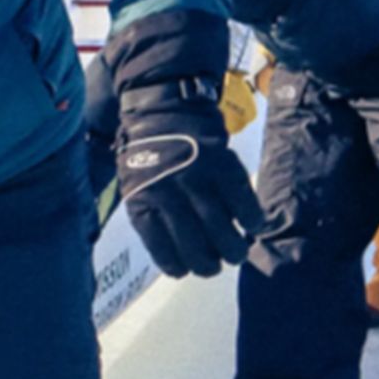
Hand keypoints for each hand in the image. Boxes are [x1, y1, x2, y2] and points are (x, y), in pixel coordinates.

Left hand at [115, 78, 263, 277]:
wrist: (163, 107)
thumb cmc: (144, 153)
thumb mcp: (126, 183)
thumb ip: (141, 214)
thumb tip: (150, 253)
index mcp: (141, 199)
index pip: (159, 245)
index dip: (174, 264)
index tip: (183, 270)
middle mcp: (169, 191)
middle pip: (193, 243)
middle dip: (207, 264)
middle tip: (213, 267)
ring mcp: (197, 177)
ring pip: (220, 227)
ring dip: (232, 248)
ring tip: (235, 254)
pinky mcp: (223, 163)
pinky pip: (242, 200)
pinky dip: (251, 218)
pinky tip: (252, 227)